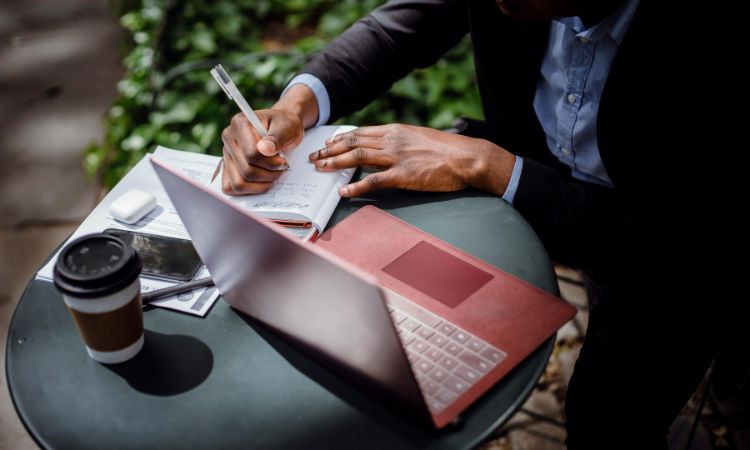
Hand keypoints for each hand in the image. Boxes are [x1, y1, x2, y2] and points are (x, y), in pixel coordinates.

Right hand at [219, 83, 318, 194]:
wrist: (281, 128)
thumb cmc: (284, 126)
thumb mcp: (287, 127)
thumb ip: (277, 137)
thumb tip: (265, 149)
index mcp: (240, 123)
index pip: (251, 154)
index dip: (271, 163)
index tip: (283, 161)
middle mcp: (229, 138)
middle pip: (246, 171)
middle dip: (269, 174)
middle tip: (281, 168)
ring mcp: (226, 154)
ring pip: (238, 183)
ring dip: (260, 185)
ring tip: (273, 174)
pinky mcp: (227, 167)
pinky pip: (230, 188)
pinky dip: (249, 190)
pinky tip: (262, 182)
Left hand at [308, 124, 515, 197]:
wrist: (467, 157)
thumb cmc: (448, 150)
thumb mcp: (420, 138)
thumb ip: (400, 142)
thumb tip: (384, 148)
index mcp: (396, 131)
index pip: (360, 132)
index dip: (340, 138)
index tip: (326, 143)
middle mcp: (392, 140)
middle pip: (353, 143)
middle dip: (330, 150)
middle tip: (314, 156)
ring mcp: (397, 157)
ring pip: (357, 157)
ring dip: (335, 163)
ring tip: (320, 169)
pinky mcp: (404, 175)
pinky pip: (373, 181)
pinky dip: (356, 185)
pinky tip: (344, 190)